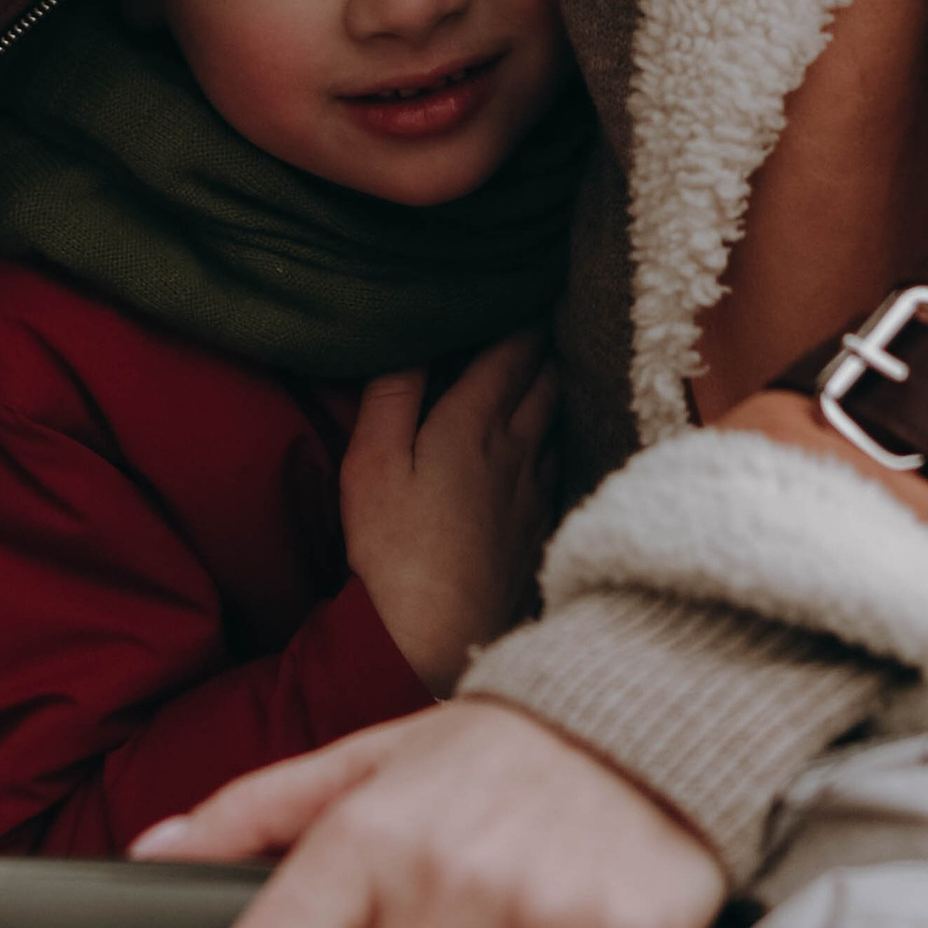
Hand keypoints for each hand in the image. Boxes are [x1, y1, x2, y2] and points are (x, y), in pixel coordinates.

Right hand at [339, 330, 556, 694]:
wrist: (439, 639)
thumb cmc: (394, 548)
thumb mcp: (372, 461)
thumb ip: (392, 394)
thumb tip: (410, 338)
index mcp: (474, 422)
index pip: (512, 351)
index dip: (520, 317)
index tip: (525, 288)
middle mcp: (517, 449)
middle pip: (545, 381)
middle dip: (543, 346)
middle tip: (542, 317)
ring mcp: (534, 492)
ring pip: (556, 423)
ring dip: (553, 391)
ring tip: (546, 371)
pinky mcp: (539, 531)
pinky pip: (554, 469)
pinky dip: (550, 443)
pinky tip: (539, 451)